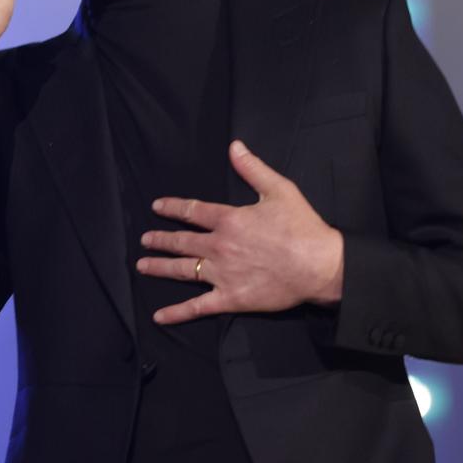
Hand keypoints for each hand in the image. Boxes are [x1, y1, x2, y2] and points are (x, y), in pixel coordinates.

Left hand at [136, 140, 343, 324]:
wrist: (319, 266)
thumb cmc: (302, 227)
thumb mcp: (279, 189)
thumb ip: (253, 168)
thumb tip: (234, 146)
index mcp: (229, 220)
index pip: (193, 212)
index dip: (173, 208)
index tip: (157, 207)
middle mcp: (219, 246)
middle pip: (182, 242)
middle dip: (160, 240)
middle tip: (144, 240)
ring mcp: (222, 274)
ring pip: (183, 270)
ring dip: (160, 267)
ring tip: (142, 265)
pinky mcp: (231, 298)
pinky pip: (198, 307)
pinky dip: (177, 312)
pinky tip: (159, 316)